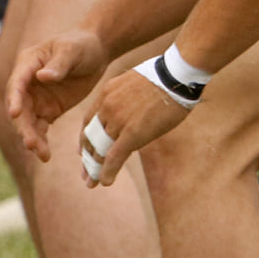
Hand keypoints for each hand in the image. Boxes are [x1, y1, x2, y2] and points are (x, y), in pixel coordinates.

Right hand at [5, 29, 111, 159]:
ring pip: (28, 122)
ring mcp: (36, 98)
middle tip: (30, 143)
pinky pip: (41, 128)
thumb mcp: (72, 50)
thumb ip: (59, 64)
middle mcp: (27, 83)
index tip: (15, 114)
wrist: (97, 52)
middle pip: (19, 108)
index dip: (14, 99)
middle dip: (23, 126)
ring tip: (42, 154)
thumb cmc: (82, 44)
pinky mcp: (48, 110)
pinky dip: (42, 141)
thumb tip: (42, 77)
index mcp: (28, 63)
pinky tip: (45, 155)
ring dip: (32, 138)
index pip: (17, 83)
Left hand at [80, 69, 189, 186]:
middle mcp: (107, 107)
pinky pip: (114, 157)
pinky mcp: (131, 133)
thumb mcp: (135, 83)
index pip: (89, 121)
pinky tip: (105, 182)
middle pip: (90, 138)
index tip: (83, 151)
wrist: (175, 75)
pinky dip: (107, 171)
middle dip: (87, 158)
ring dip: (95, 169)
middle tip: (86, 173)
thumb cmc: (165, 77)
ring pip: (100, 150)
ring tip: (92, 182)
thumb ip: (126, 98)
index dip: (85, 139)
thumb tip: (133, 110)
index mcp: (107, 93)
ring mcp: (118, 120)